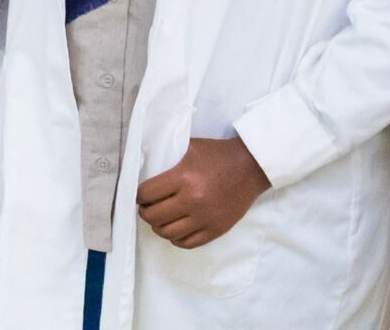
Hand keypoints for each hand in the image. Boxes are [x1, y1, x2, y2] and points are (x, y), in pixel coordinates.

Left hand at [135, 136, 270, 249]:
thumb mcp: (189, 146)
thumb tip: (144, 161)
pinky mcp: (217, 230)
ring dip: (157, 226)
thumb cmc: (218, 155)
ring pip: (168, 233)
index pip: (147, 194)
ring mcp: (205, 218)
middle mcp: (193, 201)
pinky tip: (174, 229)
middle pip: (154, 216)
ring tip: (159, 218)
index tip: (140, 194)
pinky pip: (188, 243)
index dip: (139, 195)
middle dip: (144, 212)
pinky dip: (176, 238)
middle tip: (146, 207)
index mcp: (183, 178)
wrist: (251, 167)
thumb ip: (167, 156)